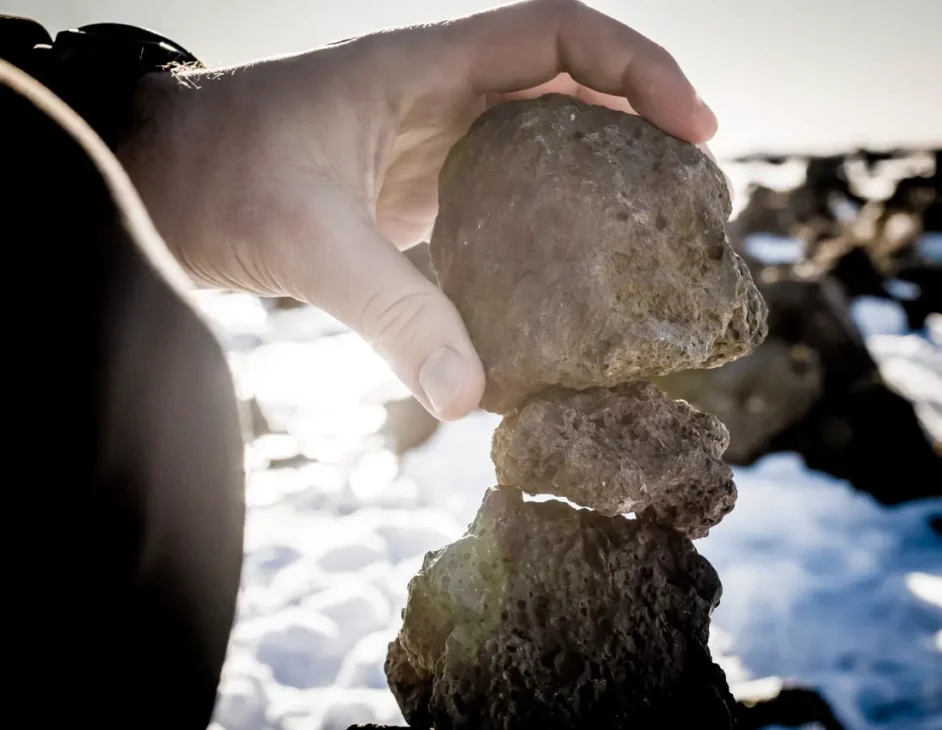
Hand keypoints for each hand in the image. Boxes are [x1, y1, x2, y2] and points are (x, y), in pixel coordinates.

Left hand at [119, 0, 716, 421]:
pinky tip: (566, 279)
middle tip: (694, 194)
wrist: (155, 183)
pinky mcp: (413, 194)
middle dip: (640, 126)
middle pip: (568, 88)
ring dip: (598, 176)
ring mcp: (426, 145)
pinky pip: (500, 195)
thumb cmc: (215, 177)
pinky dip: (543, 225)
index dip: (639, 67)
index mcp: (425, 67)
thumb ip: (392, 313)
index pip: (559, 34)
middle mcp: (436, 97)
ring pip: (538, 142)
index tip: (696, 126)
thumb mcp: (309, 238)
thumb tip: (467, 400)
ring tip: (652, 235)